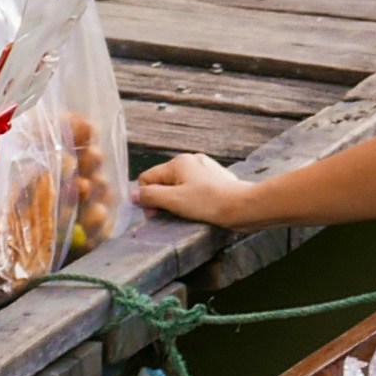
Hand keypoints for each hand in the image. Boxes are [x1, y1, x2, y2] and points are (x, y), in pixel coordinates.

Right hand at [134, 152, 258, 227]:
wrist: (243, 206)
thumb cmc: (208, 202)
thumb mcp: (174, 201)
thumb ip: (151, 196)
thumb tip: (133, 195)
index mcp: (178, 162)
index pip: (148, 178)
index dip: (147, 196)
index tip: (154, 214)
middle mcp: (191, 160)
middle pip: (164, 181)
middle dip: (163, 199)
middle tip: (171, 215)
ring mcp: (205, 168)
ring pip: (180, 185)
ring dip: (178, 200)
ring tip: (189, 212)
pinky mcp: (216, 178)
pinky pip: (195, 188)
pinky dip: (193, 199)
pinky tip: (201, 208)